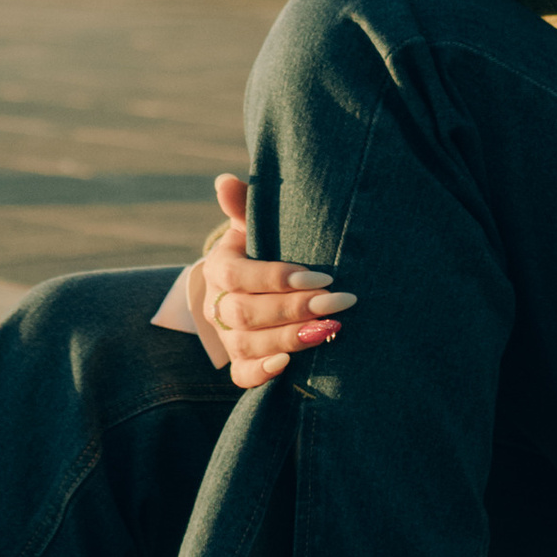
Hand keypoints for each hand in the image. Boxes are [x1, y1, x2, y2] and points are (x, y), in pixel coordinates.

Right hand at [190, 173, 355, 384]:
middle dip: (295, 308)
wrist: (260, 285)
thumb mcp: (255, 225)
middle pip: (245, 313)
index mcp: (218, 267)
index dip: (276, 278)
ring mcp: (227, 337)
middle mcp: (217, 304)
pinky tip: (289, 363)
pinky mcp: (239, 362)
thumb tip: (225, 181)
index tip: (320, 276)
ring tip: (330, 329)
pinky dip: (262, 372)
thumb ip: (243, 205)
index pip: (238, 275)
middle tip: (339, 302)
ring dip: (290, 338)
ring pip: (247, 344)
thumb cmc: (264, 248)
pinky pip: (242, 375)